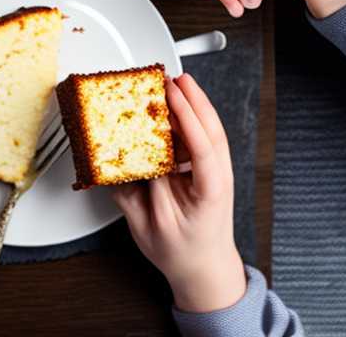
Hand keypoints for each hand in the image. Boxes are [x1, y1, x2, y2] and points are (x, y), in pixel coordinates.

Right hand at [111, 74, 246, 313]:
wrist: (203, 269)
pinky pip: (200, 139)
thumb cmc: (180, 252)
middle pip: (211, 131)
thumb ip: (139, 189)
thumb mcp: (152, 225)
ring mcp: (215, 172)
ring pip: (209, 132)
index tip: (172, 94)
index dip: (187, 117)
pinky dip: (190, 118)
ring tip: (175, 85)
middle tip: (173, 77)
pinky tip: (176, 108)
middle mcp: (217, 178)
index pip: (202, 148)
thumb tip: (128, 157)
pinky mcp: (205, 169)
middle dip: (194, 100)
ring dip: (193, 105)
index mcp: (208, 192)